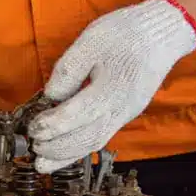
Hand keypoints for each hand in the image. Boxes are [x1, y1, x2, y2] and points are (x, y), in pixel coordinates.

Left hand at [28, 0, 195, 172]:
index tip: (33, 128)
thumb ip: (69, 69)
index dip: (53, 125)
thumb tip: (51, 95)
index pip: (77, 115)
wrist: (162, 35)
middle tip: (34, 146)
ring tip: (43, 162)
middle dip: (57, 147)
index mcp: (111, 88)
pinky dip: (80, 148)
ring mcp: (125, 114)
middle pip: (87, 138)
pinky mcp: (125, 114)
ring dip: (67, 155)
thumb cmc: (126, 34)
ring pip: (95, 143)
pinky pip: (101, 137)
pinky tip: (64, 152)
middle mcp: (121, 108)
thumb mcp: (92, 41)